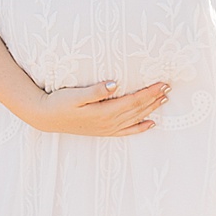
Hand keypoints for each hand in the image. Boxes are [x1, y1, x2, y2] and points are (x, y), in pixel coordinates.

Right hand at [34, 79, 169, 135]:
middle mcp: (109, 122)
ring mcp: (107, 128)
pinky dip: (140, 127)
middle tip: (169, 88)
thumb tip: (115, 84)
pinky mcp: (104, 131)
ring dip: (151, 109)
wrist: (46, 118)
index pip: (134, 100)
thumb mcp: (75, 94)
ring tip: (164, 100)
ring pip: (135, 118)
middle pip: (138, 109)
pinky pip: (127, 131)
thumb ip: (95, 90)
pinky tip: (151, 124)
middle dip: (154, 98)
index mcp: (105, 111)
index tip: (162, 83)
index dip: (149, 92)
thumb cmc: (59, 102)